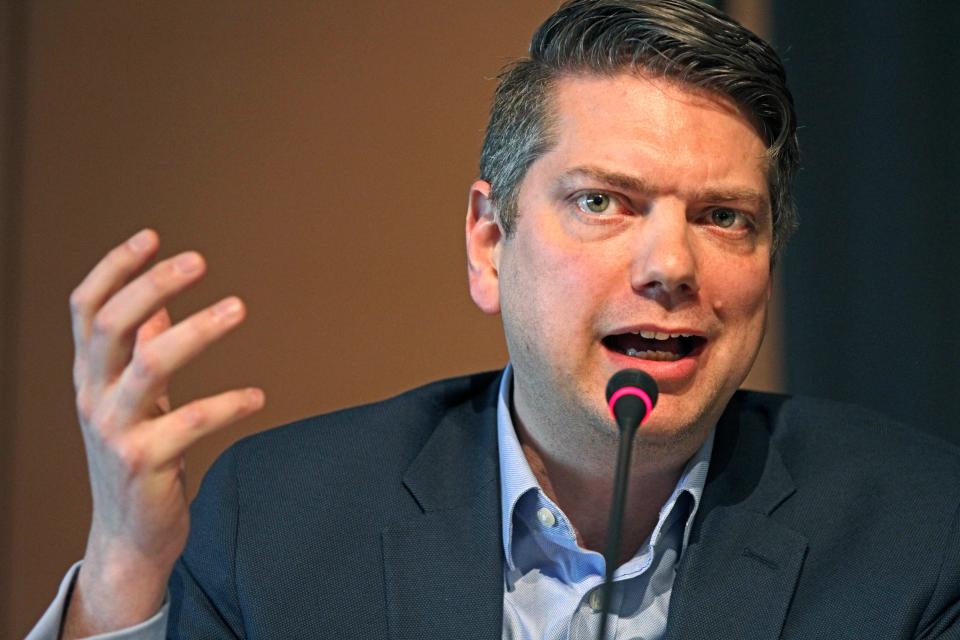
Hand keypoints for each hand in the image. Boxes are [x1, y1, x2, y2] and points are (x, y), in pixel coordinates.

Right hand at [62, 229, 264, 636]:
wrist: (128, 534)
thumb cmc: (136, 456)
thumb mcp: (131, 398)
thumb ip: (140, 349)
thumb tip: (160, 299)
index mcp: (89, 375)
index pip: (86, 308)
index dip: (114, 268)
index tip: (152, 235)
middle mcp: (92, 397)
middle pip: (111, 326)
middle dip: (153, 285)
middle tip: (199, 260)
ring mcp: (114, 431)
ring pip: (148, 365)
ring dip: (195, 331)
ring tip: (238, 307)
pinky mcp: (144, 463)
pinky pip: (190, 423)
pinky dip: (228, 404)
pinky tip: (258, 396)